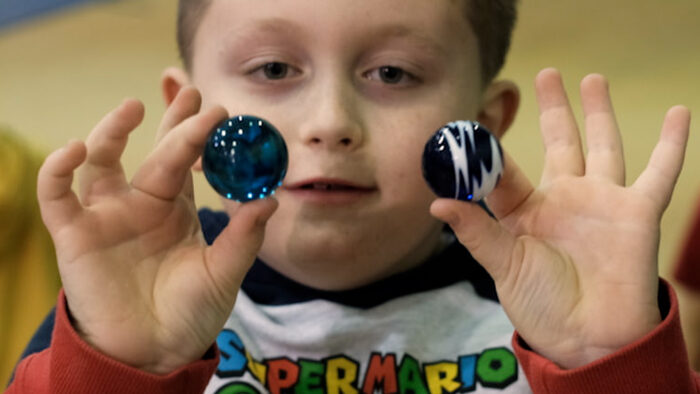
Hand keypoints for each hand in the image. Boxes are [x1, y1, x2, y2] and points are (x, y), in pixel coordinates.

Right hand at [37, 87, 277, 373]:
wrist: (154, 352)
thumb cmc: (190, 312)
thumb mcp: (223, 274)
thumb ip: (243, 239)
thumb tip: (270, 199)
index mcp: (175, 208)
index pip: (186, 159)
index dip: (198, 131)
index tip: (219, 108)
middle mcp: (140, 204)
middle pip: (154, 152)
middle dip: (172, 121)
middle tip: (193, 92)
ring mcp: (106, 216)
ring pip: (102, 162)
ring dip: (112, 131)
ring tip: (134, 107)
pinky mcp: (75, 235)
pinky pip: (57, 195)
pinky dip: (58, 169)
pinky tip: (77, 148)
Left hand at [431, 68, 690, 367]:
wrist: (587, 339)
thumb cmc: (541, 306)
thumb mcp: (503, 266)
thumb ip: (476, 231)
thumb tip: (437, 202)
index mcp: (526, 211)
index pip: (505, 171)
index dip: (486, 152)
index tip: (466, 131)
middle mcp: (564, 200)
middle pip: (559, 142)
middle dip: (553, 109)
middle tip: (546, 74)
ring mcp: (601, 202)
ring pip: (603, 145)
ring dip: (599, 112)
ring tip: (592, 79)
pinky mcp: (637, 213)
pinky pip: (659, 172)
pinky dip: (672, 143)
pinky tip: (680, 112)